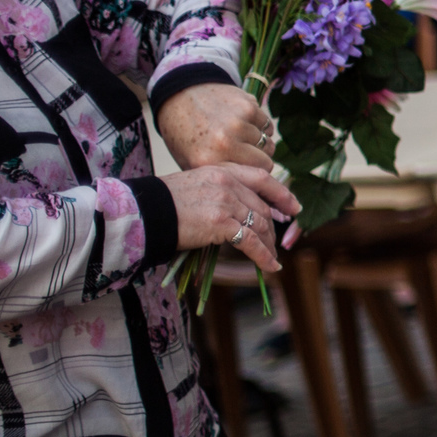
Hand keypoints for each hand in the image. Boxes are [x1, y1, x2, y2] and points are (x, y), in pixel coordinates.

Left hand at [157, 82, 274, 173]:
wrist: (179, 95)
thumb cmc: (187, 134)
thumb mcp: (193, 162)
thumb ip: (220, 177)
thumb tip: (252, 192)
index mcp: (209, 161)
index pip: (252, 178)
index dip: (253, 178)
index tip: (250, 176)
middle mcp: (225, 143)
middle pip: (266, 162)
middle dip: (258, 160)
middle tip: (244, 154)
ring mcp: (237, 123)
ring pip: (268, 143)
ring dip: (258, 141)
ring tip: (239, 136)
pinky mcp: (247, 106)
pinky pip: (267, 125)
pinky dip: (259, 125)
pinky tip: (242, 122)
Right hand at [163, 163, 299, 272]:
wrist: (142, 212)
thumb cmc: (162, 203)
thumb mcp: (196, 185)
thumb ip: (220, 192)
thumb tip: (238, 210)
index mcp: (223, 170)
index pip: (262, 179)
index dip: (282, 194)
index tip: (294, 207)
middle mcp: (228, 183)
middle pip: (262, 207)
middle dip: (272, 228)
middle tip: (275, 242)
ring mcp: (227, 203)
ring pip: (260, 225)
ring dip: (268, 244)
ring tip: (271, 257)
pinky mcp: (222, 224)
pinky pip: (251, 242)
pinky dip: (264, 256)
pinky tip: (270, 266)